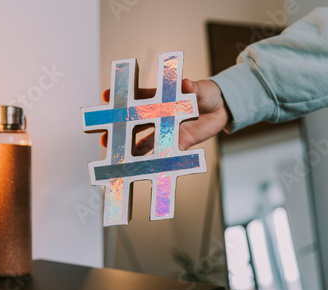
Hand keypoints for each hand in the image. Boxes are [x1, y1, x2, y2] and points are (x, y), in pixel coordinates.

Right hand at [100, 78, 229, 152]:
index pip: (137, 96)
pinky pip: (165, 154)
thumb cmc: (208, 93)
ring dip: (132, 149)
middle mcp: (160, 116)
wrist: (223, 109)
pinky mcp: (178, 144)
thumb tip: (185, 83)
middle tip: (104, 138)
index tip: (106, 96)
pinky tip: (146, 167)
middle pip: (134, 123)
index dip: (121, 96)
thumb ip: (193, 87)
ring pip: (144, 142)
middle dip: (119, 130)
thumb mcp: (202, 88)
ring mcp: (167, 131)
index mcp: (161, 98)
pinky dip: (156, 161)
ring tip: (119, 157)